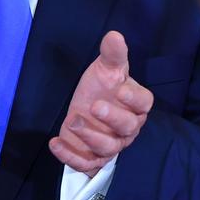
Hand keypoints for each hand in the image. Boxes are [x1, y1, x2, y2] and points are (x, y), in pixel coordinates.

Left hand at [49, 31, 153, 175]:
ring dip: (89, 136)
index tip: (121, 89)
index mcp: (136, 105)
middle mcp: (128, 128)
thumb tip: (114, 35)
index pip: (144, 103)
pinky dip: (70, 156)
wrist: (85, 109)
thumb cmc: (102, 87)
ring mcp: (112, 144)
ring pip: (108, 148)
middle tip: (94, 106)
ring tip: (73, 121)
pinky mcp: (94, 158)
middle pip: (127, 127)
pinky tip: (55, 143)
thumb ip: (112, 54)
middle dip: (112, 118)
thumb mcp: (105, 68)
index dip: (135, 98)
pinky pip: (86, 164)